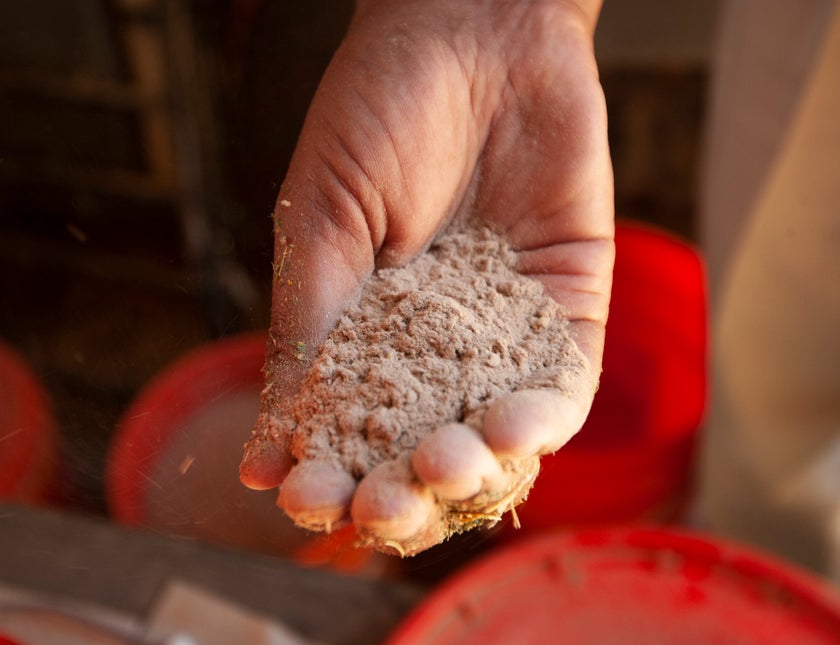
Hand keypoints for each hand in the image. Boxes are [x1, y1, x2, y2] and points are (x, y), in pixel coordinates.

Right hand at [239, 0, 612, 553]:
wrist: (478, 31)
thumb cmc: (380, 111)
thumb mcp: (324, 221)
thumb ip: (308, 327)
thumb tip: (272, 440)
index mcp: (363, 335)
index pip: (343, 428)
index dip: (323, 470)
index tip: (303, 496)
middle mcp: (433, 349)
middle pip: (415, 450)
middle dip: (395, 491)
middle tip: (376, 509)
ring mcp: (502, 335)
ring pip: (488, 435)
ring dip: (465, 467)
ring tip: (437, 468)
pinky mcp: (567, 311)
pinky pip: (562, 387)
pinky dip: (541, 420)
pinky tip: (508, 431)